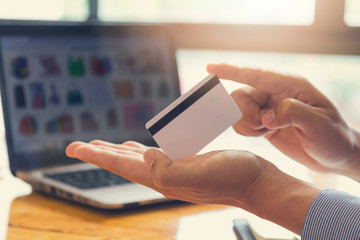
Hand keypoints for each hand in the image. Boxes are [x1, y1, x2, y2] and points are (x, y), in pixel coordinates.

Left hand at [65, 140, 319, 234]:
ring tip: (102, 145)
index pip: (119, 165)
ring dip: (117, 151)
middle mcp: (164, 175)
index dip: (95, 155)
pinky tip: (138, 147)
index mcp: (161, 178)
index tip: (72, 147)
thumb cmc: (231, 178)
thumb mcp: (197, 174)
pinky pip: (156, 153)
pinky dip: (142, 149)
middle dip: (99, 152)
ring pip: (137, 158)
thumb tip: (143, 156)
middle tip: (77, 145)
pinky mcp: (187, 161)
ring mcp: (175, 168)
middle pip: (122, 162)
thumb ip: (167, 169)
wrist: (255, 182)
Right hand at [207, 63, 359, 179]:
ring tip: (268, 132)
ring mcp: (267, 107)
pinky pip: (240, 122)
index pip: (256, 74)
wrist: (335, 155)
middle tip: (265, 128)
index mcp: (290, 85)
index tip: (211, 68)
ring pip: (238, 110)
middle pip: (240, 95)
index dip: (232, 71)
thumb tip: (265, 117)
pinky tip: (265, 135)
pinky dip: (246, 131)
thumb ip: (292, 114)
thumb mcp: (319, 124)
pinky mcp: (263, 121)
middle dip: (247, 115)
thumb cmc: (333, 137)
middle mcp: (275, 92)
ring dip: (247, 125)